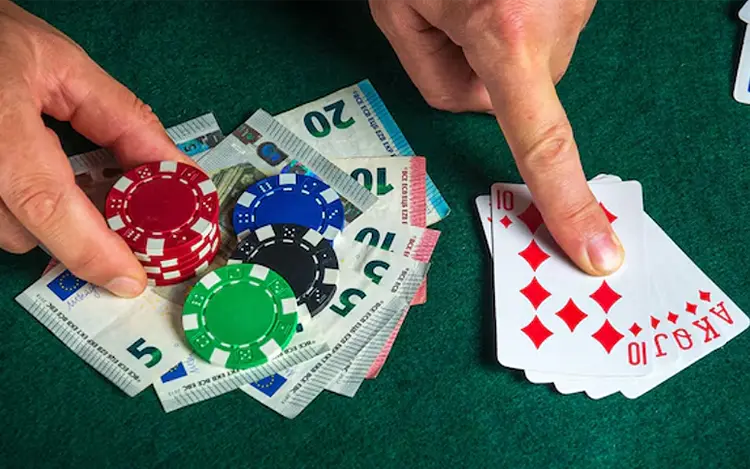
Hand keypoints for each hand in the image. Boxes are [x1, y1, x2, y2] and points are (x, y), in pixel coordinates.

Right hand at [0, 1, 190, 296]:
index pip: (46, 202)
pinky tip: (33, 177)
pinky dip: (24, 209)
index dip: (92, 250)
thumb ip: (124, 120)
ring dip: (46, 217)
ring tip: (58, 171)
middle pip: (27, 230)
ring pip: (9, 231)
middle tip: (120, 228)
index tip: (131, 278)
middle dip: (81, 234)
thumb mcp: (65, 64)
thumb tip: (177, 171)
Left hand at [370, 0, 623, 275]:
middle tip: (451, 16)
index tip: (596, 253)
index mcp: (506, 31)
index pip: (542, 141)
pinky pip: (547, 30)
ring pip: (533, 61)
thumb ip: (434, 76)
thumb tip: (478, 101)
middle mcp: (558, 19)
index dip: (566, 203)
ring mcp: (580, 0)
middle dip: (482, 72)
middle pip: (517, 94)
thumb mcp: (399, 10)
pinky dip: (519, 18)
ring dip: (499, 40)